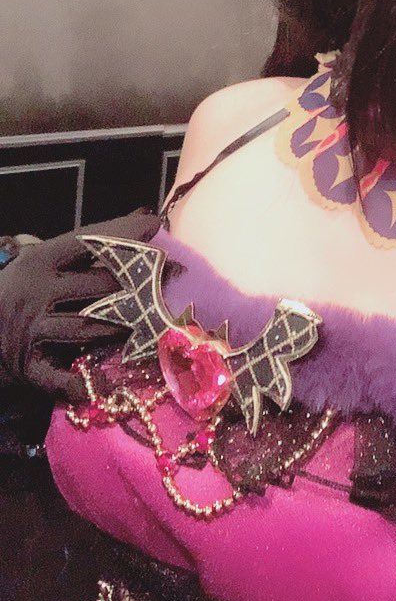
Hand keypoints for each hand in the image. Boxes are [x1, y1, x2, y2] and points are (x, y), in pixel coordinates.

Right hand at [0, 209, 161, 401]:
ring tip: (155, 323)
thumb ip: (84, 248)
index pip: (86, 241)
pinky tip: (106, 383)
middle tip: (174, 276)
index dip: (123, 232)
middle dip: (140, 282)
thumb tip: (143, 216)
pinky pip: (60, 377)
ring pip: (89, 327)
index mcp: (38, 261)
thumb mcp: (39, 263)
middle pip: (98, 285)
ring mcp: (31, 330)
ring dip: (124, 327)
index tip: (155, 224)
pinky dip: (84, 383)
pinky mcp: (27, 365)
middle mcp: (35, 292)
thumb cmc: (14, 294)